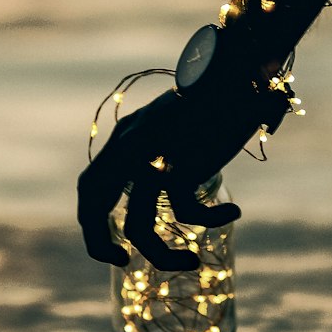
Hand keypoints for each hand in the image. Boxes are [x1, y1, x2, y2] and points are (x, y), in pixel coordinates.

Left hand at [77, 82, 288, 271]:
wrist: (241, 68)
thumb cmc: (221, 93)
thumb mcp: (184, 123)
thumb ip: (173, 150)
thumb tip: (175, 188)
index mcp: (127, 135)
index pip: (91, 184)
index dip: (92, 218)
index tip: (116, 240)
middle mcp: (131, 145)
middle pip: (92, 202)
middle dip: (98, 242)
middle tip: (121, 263)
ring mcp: (154, 156)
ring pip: (136, 225)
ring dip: (162, 255)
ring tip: (193, 263)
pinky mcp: (182, 163)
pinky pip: (184, 211)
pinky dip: (209, 220)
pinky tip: (234, 213)